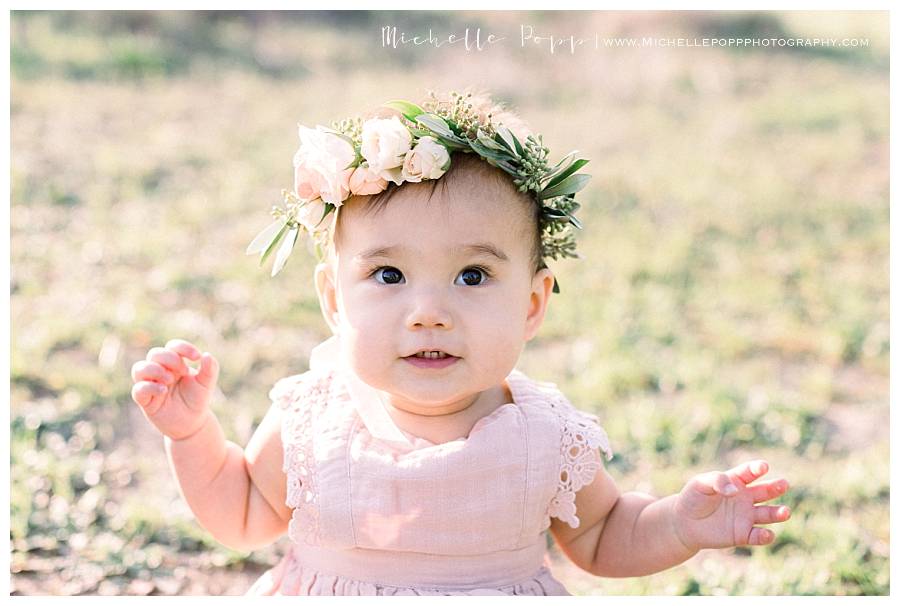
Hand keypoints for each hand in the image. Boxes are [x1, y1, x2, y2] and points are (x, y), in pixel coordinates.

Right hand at [130, 338, 219, 440]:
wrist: (192, 422)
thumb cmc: (197, 399)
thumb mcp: (206, 384)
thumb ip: (210, 369)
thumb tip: (206, 355)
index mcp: (175, 363)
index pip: (172, 346)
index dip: (183, 347)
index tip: (196, 357)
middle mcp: (160, 371)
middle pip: (154, 354)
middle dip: (169, 359)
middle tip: (182, 371)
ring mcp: (150, 384)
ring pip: (139, 368)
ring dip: (154, 370)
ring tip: (170, 379)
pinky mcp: (145, 400)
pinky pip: (138, 389)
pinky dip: (149, 387)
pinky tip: (163, 391)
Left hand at [672, 459, 790, 550]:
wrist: (685, 523)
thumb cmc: (693, 498)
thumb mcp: (701, 483)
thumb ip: (718, 481)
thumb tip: (736, 491)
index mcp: (736, 481)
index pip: (749, 472)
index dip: (757, 468)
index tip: (763, 466)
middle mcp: (745, 498)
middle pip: (765, 492)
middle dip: (775, 487)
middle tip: (784, 484)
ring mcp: (746, 516)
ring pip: (767, 514)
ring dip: (777, 513)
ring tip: (786, 511)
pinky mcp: (743, 534)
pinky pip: (758, 536)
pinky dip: (765, 536)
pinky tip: (768, 534)